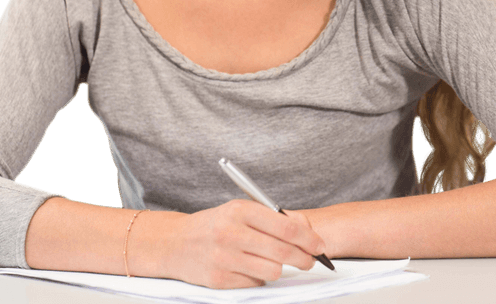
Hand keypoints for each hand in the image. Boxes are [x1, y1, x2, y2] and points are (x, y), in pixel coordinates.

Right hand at [138, 199, 326, 288]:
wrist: (176, 243)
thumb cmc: (215, 225)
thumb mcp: (241, 210)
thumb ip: (273, 218)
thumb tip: (308, 233)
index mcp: (240, 210)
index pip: (285, 226)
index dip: (308, 238)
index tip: (319, 245)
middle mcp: (230, 233)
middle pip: (283, 252)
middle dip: (304, 259)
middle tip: (310, 261)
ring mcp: (223, 258)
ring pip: (273, 271)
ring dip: (278, 269)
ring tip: (272, 262)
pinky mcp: (218, 279)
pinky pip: (255, 283)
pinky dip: (258, 278)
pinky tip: (248, 268)